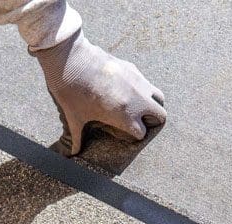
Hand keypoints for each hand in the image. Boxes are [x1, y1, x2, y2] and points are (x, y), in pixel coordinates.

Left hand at [32, 30, 166, 155]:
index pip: (142, 132)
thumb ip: (76, 138)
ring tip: (135, 107)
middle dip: (151, 121)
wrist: (71, 60)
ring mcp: (137, 81)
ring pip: (158, 96)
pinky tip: (123, 90)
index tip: (125, 135)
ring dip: (151, 104)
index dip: (134, 136)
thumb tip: (72, 153)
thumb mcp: (74, 118)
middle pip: (160, 115)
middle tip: (137, 122)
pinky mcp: (132, 68)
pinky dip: (141, 89)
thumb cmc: (71, 92)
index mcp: (125, 115)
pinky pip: (145, 82)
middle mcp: (137, 99)